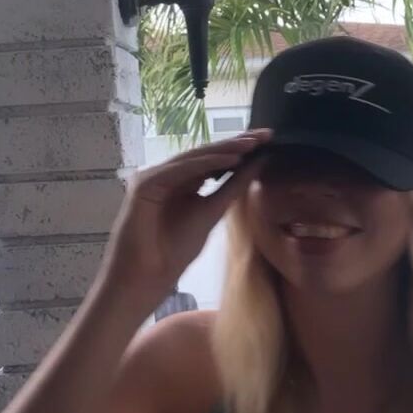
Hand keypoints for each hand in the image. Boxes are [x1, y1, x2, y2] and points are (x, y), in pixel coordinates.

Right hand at [99, 130, 271, 305]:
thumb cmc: (173, 252)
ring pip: (193, 158)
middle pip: (205, 155)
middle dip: (236, 143)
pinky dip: (205, 164)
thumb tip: (258, 163)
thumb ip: (232, 188)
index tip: (269, 141)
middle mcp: (167, 175)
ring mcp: (153, 178)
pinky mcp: (144, 184)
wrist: (147, 278)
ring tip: (252, 143)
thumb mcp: (212, 213)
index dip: (240, 150)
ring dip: (224, 149)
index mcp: (181, 182)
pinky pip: (179, 170)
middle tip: (266, 134)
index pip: (213, 161)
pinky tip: (229, 159)